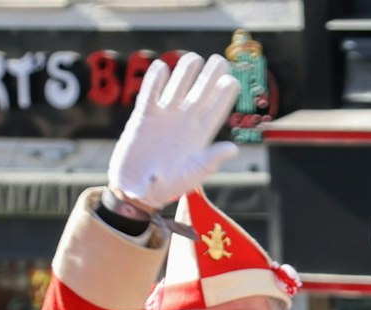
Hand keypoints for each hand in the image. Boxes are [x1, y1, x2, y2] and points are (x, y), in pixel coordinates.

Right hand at [105, 53, 239, 212]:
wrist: (137, 189)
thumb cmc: (168, 186)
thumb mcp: (192, 175)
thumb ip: (211, 161)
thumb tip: (234, 149)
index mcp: (200, 135)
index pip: (216, 109)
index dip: (225, 95)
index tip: (232, 81)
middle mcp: (185, 121)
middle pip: (200, 92)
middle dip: (210, 76)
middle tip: (219, 61)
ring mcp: (165, 116)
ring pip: (178, 86)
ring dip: (185, 71)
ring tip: (193, 59)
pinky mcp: (144, 115)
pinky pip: (150, 93)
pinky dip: (154, 80)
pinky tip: (161, 68)